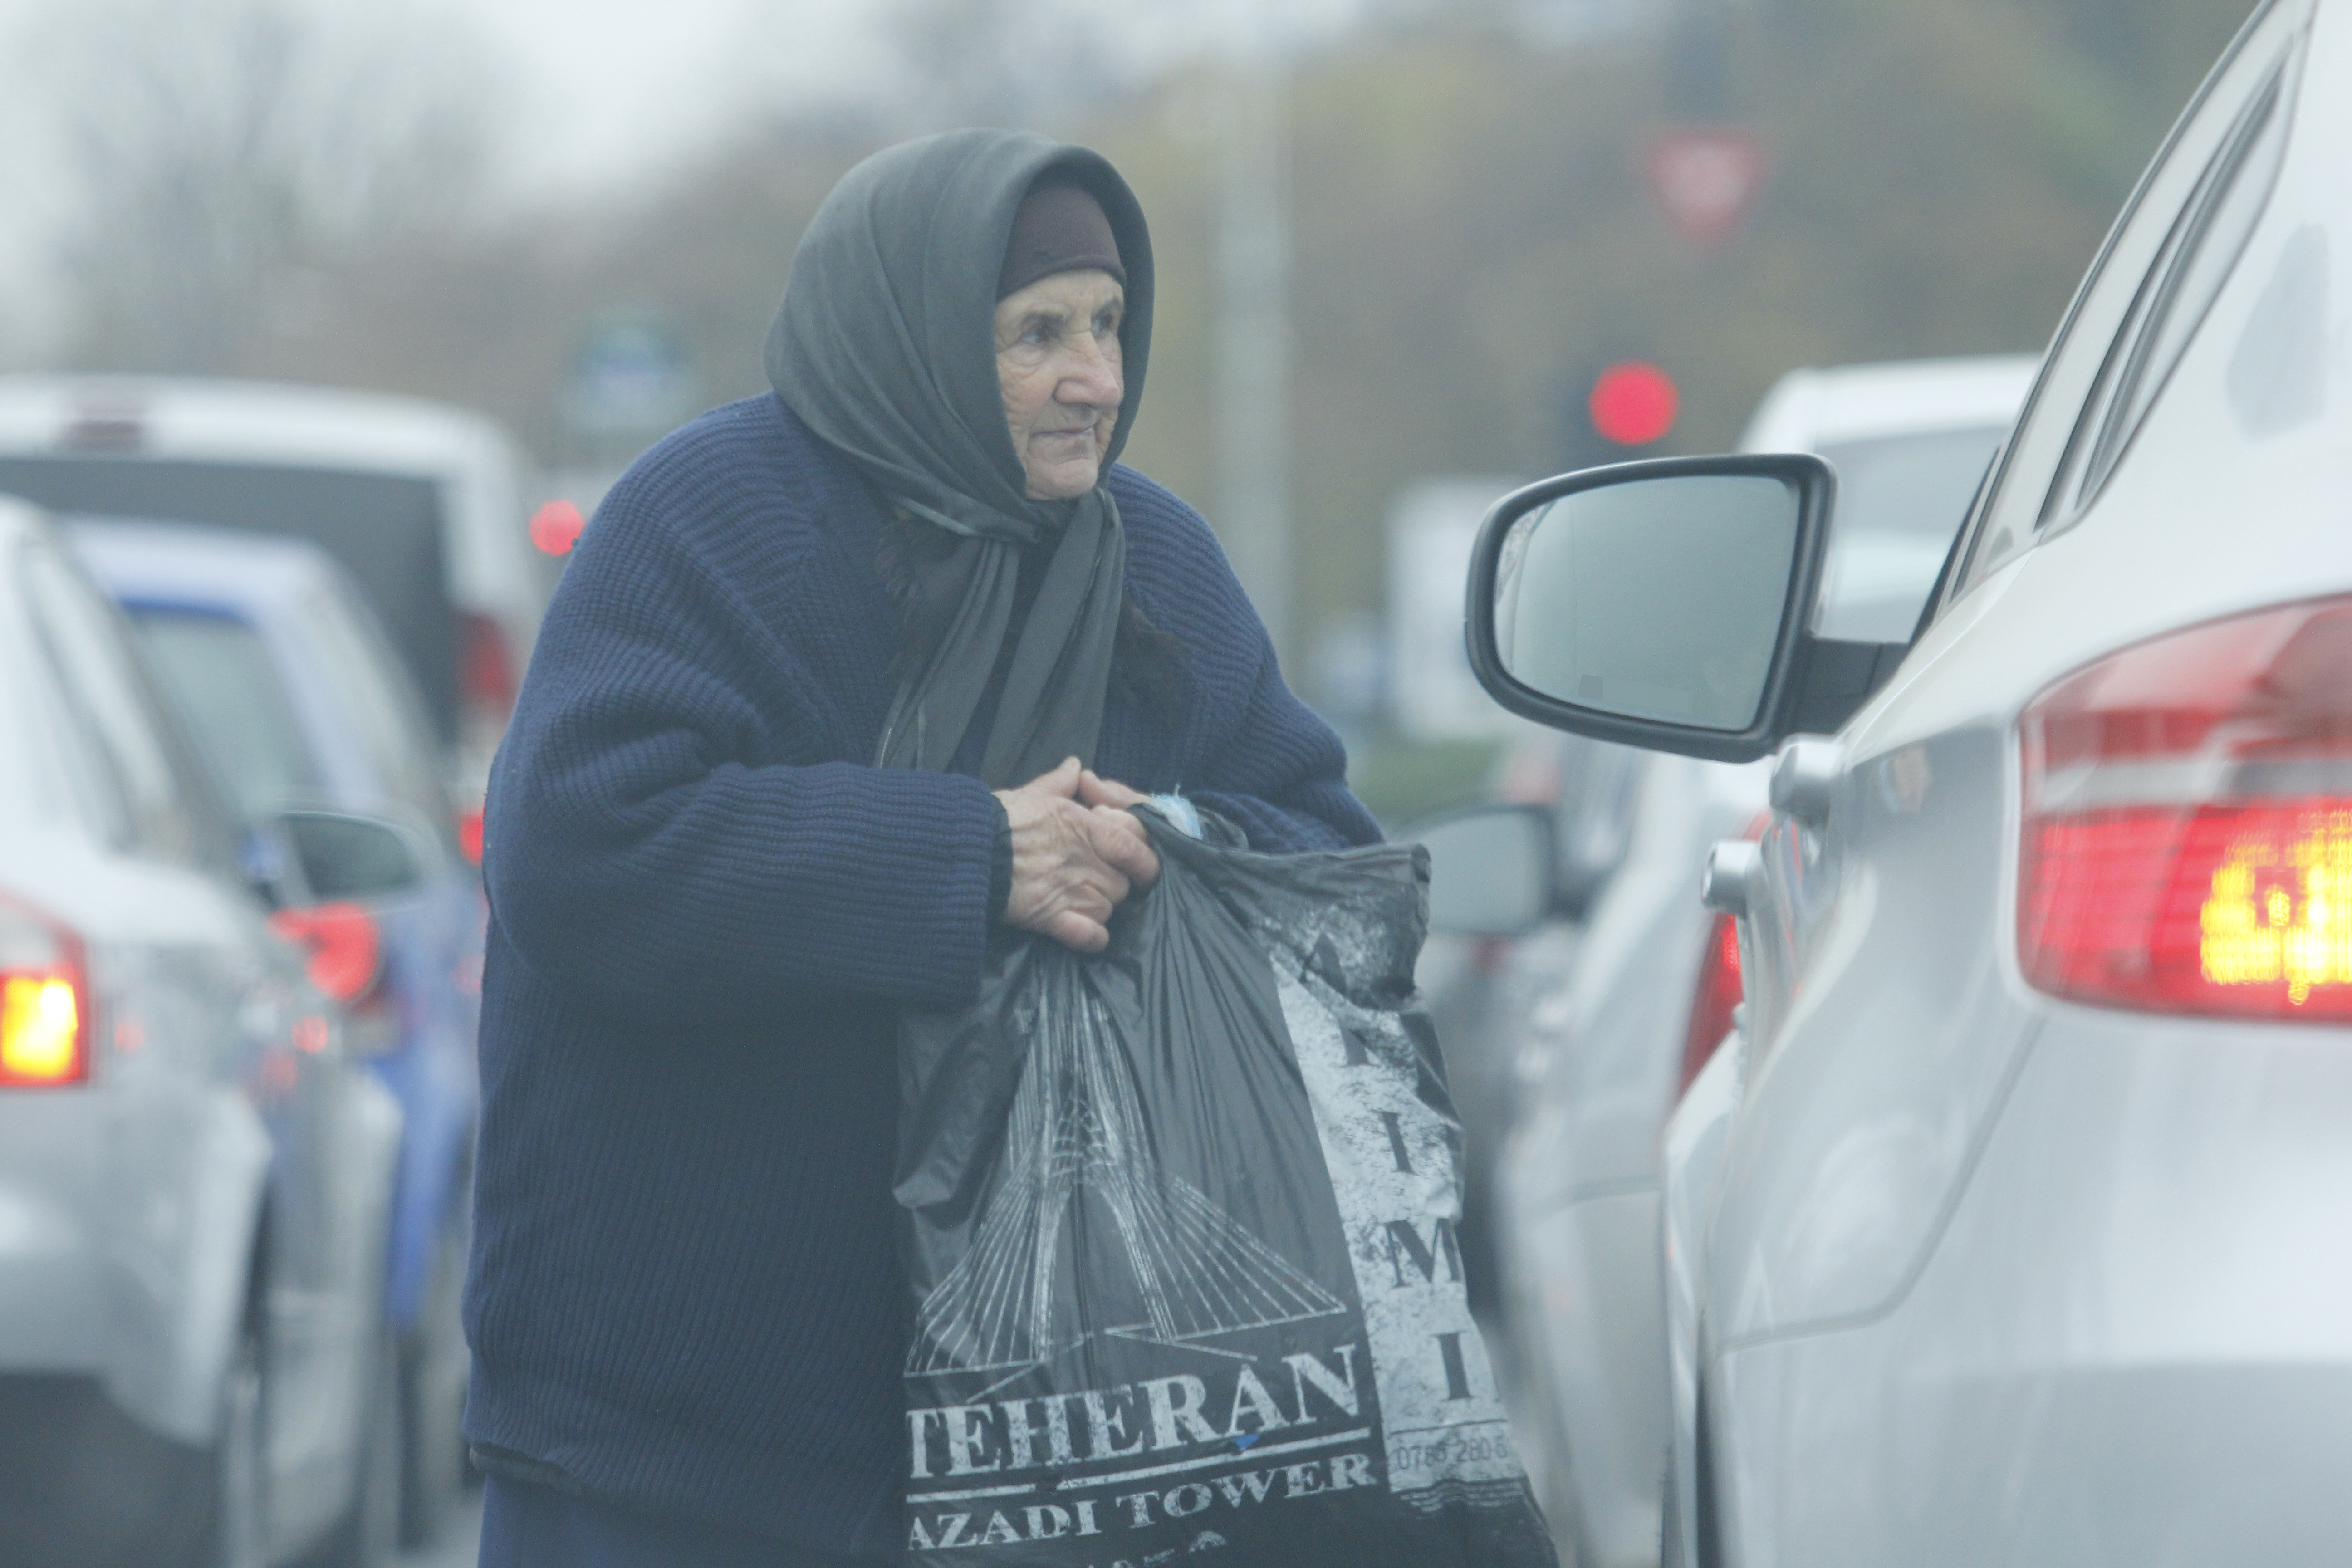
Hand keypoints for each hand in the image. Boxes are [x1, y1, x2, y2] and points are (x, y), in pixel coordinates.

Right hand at [995, 759, 1160, 952]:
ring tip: (1081, 902)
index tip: (1135, 862)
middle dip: (1114, 884)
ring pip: (1108, 909)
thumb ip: (1060, 781)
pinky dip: (1092, 938)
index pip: (1135, 845)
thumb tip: (1075, 766)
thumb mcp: (1033, 793)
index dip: (1142, 856)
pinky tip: (1086, 934)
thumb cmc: (999, 819)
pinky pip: (1089, 936)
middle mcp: (1085, 860)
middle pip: (1123, 883)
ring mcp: (1070, 891)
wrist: (967, 849)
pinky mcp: (1051, 918)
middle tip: (1095, 881)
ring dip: (1100, 909)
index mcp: (1086, 826)